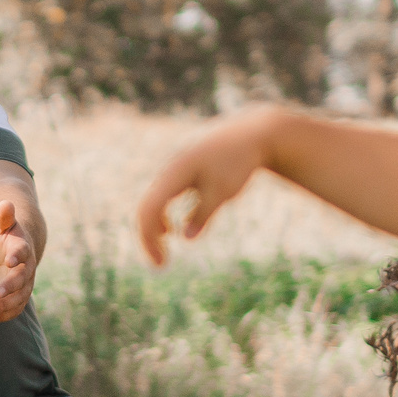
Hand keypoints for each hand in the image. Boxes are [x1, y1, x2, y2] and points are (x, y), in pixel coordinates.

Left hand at [0, 198, 37, 323]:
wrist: (16, 248)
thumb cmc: (5, 233)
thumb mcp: (2, 223)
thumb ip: (3, 216)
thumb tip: (5, 204)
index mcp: (22, 247)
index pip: (22, 252)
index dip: (17, 256)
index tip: (8, 261)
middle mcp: (27, 267)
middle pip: (22, 279)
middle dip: (10, 287)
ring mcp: (25, 283)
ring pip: (19, 298)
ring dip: (4, 306)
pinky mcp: (18, 295)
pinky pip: (14, 308)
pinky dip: (2, 315)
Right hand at [136, 109, 282, 265]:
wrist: (251, 131)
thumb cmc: (239, 160)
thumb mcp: (224, 190)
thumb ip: (204, 213)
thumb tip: (187, 238)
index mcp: (175, 172)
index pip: (149, 209)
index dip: (149, 239)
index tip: (161, 264)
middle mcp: (169, 170)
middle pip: (146, 207)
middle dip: (149, 237)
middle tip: (161, 265)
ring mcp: (174, 170)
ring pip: (153, 202)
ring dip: (154, 227)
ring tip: (163, 251)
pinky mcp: (182, 171)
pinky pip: (162, 196)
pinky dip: (162, 215)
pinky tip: (173, 229)